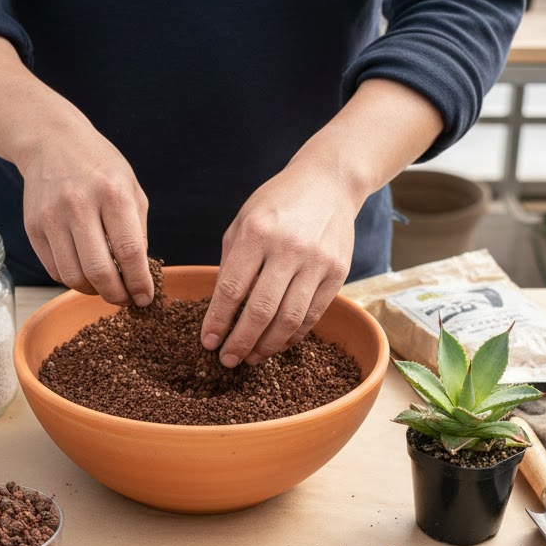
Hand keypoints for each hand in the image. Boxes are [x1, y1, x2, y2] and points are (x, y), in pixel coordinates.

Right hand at [21, 105, 152, 306]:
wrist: (51, 142)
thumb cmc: (99, 167)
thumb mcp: (131, 187)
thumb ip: (137, 230)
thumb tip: (137, 274)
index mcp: (113, 194)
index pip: (129, 252)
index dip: (139, 282)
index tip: (145, 298)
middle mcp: (79, 205)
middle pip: (99, 271)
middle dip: (116, 295)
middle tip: (125, 299)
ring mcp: (52, 218)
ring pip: (73, 276)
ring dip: (93, 291)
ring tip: (105, 287)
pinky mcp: (33, 228)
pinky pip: (54, 270)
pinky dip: (72, 280)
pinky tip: (84, 272)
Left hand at [200, 156, 359, 366]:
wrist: (328, 184)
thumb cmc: (277, 204)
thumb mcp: (243, 222)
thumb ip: (231, 263)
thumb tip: (220, 311)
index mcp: (257, 233)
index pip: (232, 289)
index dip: (218, 321)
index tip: (208, 343)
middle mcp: (288, 248)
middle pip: (261, 310)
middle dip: (240, 342)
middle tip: (227, 361)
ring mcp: (317, 262)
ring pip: (289, 319)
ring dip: (267, 345)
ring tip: (252, 357)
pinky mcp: (338, 273)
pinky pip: (312, 315)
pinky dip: (293, 335)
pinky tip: (277, 343)